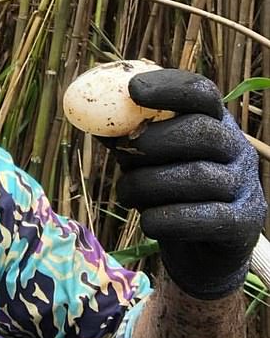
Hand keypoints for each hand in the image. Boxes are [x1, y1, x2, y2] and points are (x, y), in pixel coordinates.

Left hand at [100, 69, 266, 298]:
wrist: (201, 249)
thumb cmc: (168, 192)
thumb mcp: (148, 159)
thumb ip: (128, 138)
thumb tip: (93, 121)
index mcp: (214, 122)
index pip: (200, 93)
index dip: (168, 88)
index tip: (133, 89)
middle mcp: (237, 148)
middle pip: (202, 131)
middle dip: (154, 141)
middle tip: (123, 154)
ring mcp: (244, 186)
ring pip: (197, 176)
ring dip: (149, 184)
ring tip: (126, 193)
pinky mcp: (243, 224)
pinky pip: (205, 217)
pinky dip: (167, 219)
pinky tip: (148, 221)